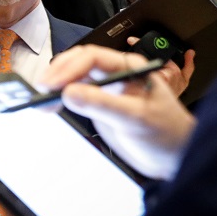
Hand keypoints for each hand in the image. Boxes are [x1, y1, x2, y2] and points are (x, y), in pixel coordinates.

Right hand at [39, 45, 196, 179]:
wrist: (175, 157)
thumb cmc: (168, 133)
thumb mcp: (136, 118)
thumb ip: (104, 104)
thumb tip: (69, 93)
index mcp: (129, 67)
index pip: (92, 57)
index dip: (69, 68)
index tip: (53, 84)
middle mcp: (116, 74)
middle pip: (78, 63)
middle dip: (58, 73)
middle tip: (41, 89)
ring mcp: (106, 90)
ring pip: (73, 78)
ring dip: (56, 84)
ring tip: (41, 98)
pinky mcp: (99, 106)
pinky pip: (74, 95)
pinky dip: (60, 98)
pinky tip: (50, 105)